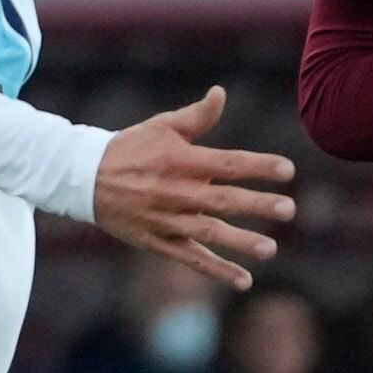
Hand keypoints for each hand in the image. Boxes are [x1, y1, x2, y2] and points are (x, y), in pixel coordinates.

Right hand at [88, 86, 297, 288]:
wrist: (83, 178)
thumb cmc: (130, 148)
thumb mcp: (162, 127)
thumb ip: (196, 116)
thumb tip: (221, 93)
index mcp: (180, 160)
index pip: (228, 163)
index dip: (259, 166)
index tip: (289, 170)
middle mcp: (175, 191)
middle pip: (222, 200)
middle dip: (257, 205)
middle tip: (288, 209)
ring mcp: (166, 219)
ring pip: (208, 233)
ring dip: (240, 242)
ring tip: (270, 249)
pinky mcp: (157, 241)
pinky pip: (190, 258)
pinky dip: (217, 270)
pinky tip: (244, 279)